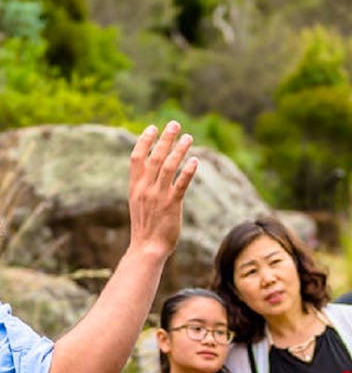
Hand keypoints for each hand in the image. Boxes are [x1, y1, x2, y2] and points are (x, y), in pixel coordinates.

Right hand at [129, 121, 197, 256]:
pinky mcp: (172, 205)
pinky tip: (195, 161)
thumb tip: (150, 174)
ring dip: (179, 149)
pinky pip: (181, 183)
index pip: (137, 158)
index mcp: (135, 187)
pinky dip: (188, 170)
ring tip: (188, 137)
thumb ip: (143, 188)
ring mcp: (158, 196)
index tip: (152, 128)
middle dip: (165, 138)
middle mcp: (146, 188)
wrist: (146, 248)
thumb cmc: (145, 228)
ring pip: (169, 166)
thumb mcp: (138, 204)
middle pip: (155, 157)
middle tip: (175, 124)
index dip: (144, 141)